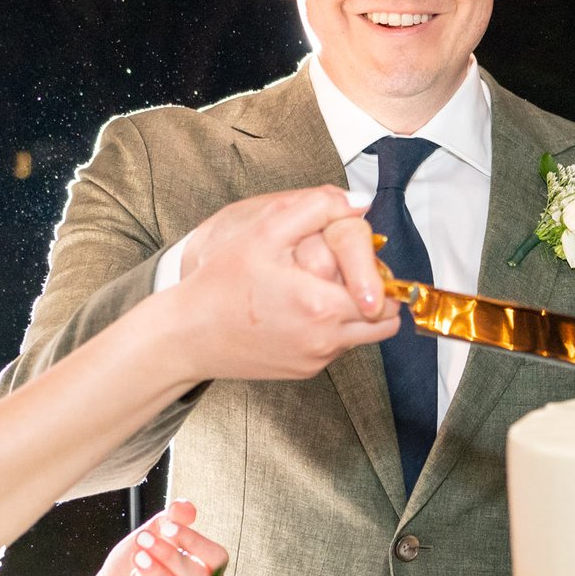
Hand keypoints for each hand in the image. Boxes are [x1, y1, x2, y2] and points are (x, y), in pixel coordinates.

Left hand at [80, 500, 227, 575]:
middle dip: (171, 556)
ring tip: (137, 560)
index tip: (168, 527)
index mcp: (203, 574)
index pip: (217, 559)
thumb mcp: (146, 540)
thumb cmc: (129, 569)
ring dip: (159, 575)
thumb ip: (167, 523)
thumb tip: (185, 506)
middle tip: (142, 541)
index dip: (196, 542)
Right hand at [167, 187, 399, 379]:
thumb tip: (358, 203)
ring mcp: (315, 360)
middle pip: (384, 324)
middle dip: (377, 298)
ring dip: (355, 315)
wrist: (188, 335)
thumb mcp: (265, 232)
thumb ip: (317, 208)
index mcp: (322, 306)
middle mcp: (325, 341)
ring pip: (361, 337)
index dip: (379, 274)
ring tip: (323, 289)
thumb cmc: (221, 284)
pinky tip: (300, 310)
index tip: (364, 263)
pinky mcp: (304, 371)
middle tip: (351, 275)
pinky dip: (330, 330)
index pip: (386, 297)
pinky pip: (335, 349)